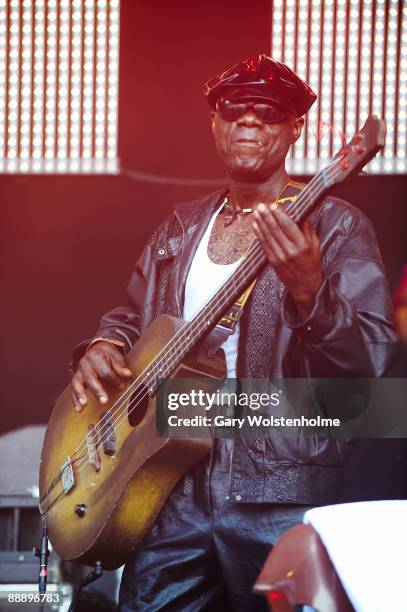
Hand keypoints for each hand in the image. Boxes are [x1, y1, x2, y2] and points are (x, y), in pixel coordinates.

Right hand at [71, 341, 131, 410]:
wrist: (95, 350)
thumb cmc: (107, 354)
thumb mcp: (115, 355)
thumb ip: (120, 364)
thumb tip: (127, 374)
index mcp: (96, 357)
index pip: (104, 371)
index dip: (114, 379)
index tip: (122, 385)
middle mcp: (85, 364)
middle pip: (90, 378)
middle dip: (97, 390)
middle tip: (104, 400)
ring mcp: (79, 371)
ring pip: (77, 383)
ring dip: (80, 394)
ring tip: (84, 404)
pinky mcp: (76, 379)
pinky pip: (73, 389)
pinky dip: (75, 399)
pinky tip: (79, 408)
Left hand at [253, 203, 322, 318]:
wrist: (305, 285)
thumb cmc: (311, 263)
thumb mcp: (315, 245)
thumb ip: (307, 229)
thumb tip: (299, 213)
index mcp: (302, 245)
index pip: (289, 226)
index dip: (280, 215)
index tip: (274, 205)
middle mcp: (290, 251)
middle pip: (276, 230)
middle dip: (267, 216)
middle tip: (261, 206)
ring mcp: (280, 257)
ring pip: (268, 236)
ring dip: (261, 222)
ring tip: (257, 212)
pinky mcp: (272, 262)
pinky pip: (264, 245)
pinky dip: (259, 234)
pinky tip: (256, 225)